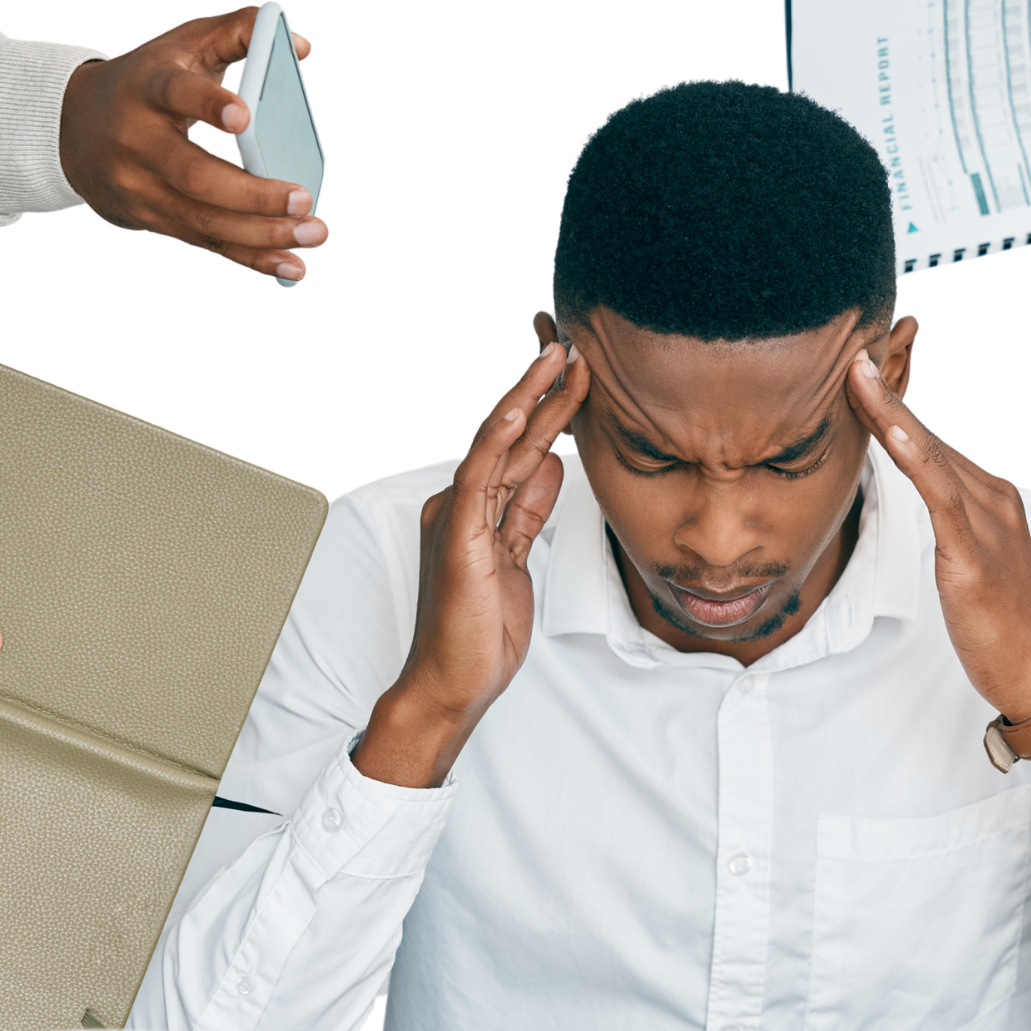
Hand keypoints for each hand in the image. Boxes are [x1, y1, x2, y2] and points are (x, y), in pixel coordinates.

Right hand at [59, 5, 323, 279]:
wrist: (73, 127)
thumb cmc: (142, 84)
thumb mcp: (183, 45)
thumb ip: (238, 33)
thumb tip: (294, 45)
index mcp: (147, 88)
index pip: (176, 93)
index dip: (209, 104)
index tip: (245, 115)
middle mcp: (137, 140)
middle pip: (194, 175)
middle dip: (253, 194)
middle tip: (301, 198)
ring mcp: (140, 186)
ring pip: (203, 219)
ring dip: (264, 233)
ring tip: (309, 232)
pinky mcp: (149, 219)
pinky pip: (206, 243)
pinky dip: (251, 257)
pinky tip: (287, 264)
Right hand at [353, 329, 586, 788]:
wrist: (451, 684)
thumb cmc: (480, 632)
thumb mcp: (517, 559)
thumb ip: (528, 510)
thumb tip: (553, 464)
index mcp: (474, 508)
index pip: (518, 446)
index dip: (549, 408)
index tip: (579, 374)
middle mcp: (461, 502)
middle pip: (511, 435)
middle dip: (545, 390)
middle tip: (575, 346)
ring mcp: (457, 516)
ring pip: (499, 444)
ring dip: (531, 398)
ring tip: (560, 358)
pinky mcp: (459, 537)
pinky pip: (481, 476)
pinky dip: (502, 438)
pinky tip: (523, 408)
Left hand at [848, 349, 1030, 722]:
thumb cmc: (1000, 622)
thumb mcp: (968, 557)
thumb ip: (945, 518)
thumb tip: (912, 493)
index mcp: (987, 493)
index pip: (931, 433)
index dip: (894, 394)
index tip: (860, 359)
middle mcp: (991, 494)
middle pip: (928, 429)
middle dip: (890, 384)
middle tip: (853, 340)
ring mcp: (986, 520)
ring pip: (929, 450)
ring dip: (891, 406)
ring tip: (857, 367)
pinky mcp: (974, 552)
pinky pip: (940, 492)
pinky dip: (915, 454)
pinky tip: (891, 426)